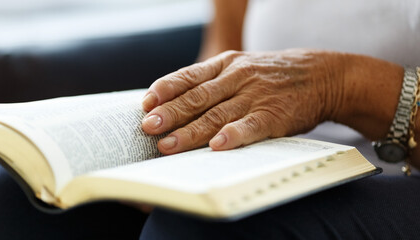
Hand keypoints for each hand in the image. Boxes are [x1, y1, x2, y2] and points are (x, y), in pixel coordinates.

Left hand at [141, 49, 347, 154]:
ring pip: (216, 115)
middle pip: (197, 97)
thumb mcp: (240, 67)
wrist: (321, 75)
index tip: (145, 104)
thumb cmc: (271, 76)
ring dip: (190, 131)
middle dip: (170, 113)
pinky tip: (216, 147)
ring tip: (168, 145)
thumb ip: (211, 82)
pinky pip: (250, 126)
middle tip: (148, 128)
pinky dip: (233, 136)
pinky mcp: (274, 115)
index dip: (165, 90)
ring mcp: (256, 96)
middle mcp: (237, 77)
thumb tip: (174, 105)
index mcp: (225, 64)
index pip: (188, 76)